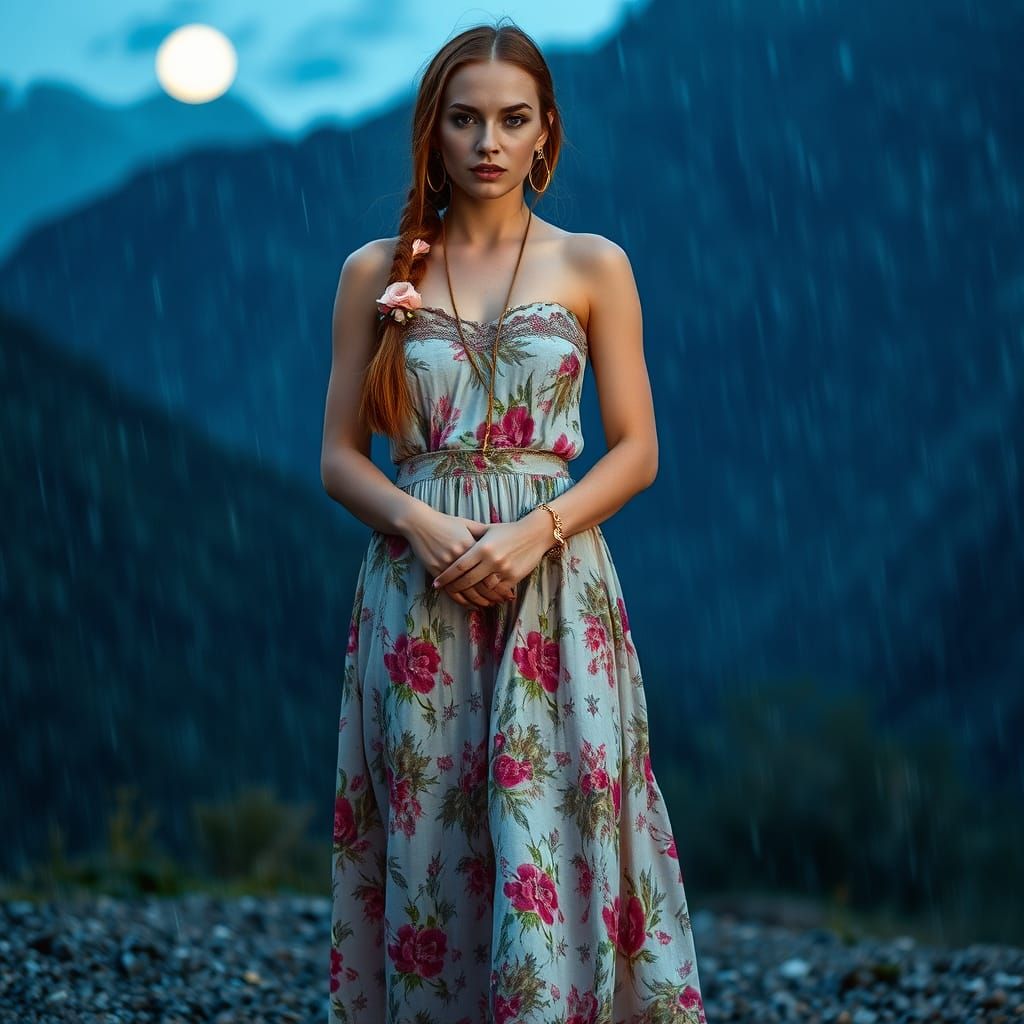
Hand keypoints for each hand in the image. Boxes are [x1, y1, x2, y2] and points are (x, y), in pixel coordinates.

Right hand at [401, 508, 517, 608]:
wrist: (420, 522)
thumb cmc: (446, 523)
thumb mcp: (467, 524)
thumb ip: (483, 532)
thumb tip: (502, 537)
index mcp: (472, 545)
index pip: (490, 569)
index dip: (500, 583)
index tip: (509, 591)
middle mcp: (461, 557)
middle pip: (479, 582)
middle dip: (491, 595)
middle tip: (501, 602)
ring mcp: (446, 565)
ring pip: (465, 589)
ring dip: (477, 600)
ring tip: (487, 605)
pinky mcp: (435, 570)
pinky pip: (450, 590)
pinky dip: (460, 600)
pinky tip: (469, 605)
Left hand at [432, 509, 555, 606]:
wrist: (535, 533)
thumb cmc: (508, 530)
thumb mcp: (488, 529)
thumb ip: (472, 535)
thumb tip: (453, 540)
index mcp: (482, 547)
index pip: (459, 566)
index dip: (446, 576)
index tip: (436, 582)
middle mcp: (491, 560)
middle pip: (467, 580)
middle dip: (454, 587)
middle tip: (445, 590)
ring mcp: (503, 570)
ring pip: (482, 588)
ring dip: (471, 594)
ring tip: (462, 596)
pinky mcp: (514, 577)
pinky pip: (497, 590)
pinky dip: (489, 594)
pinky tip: (481, 596)